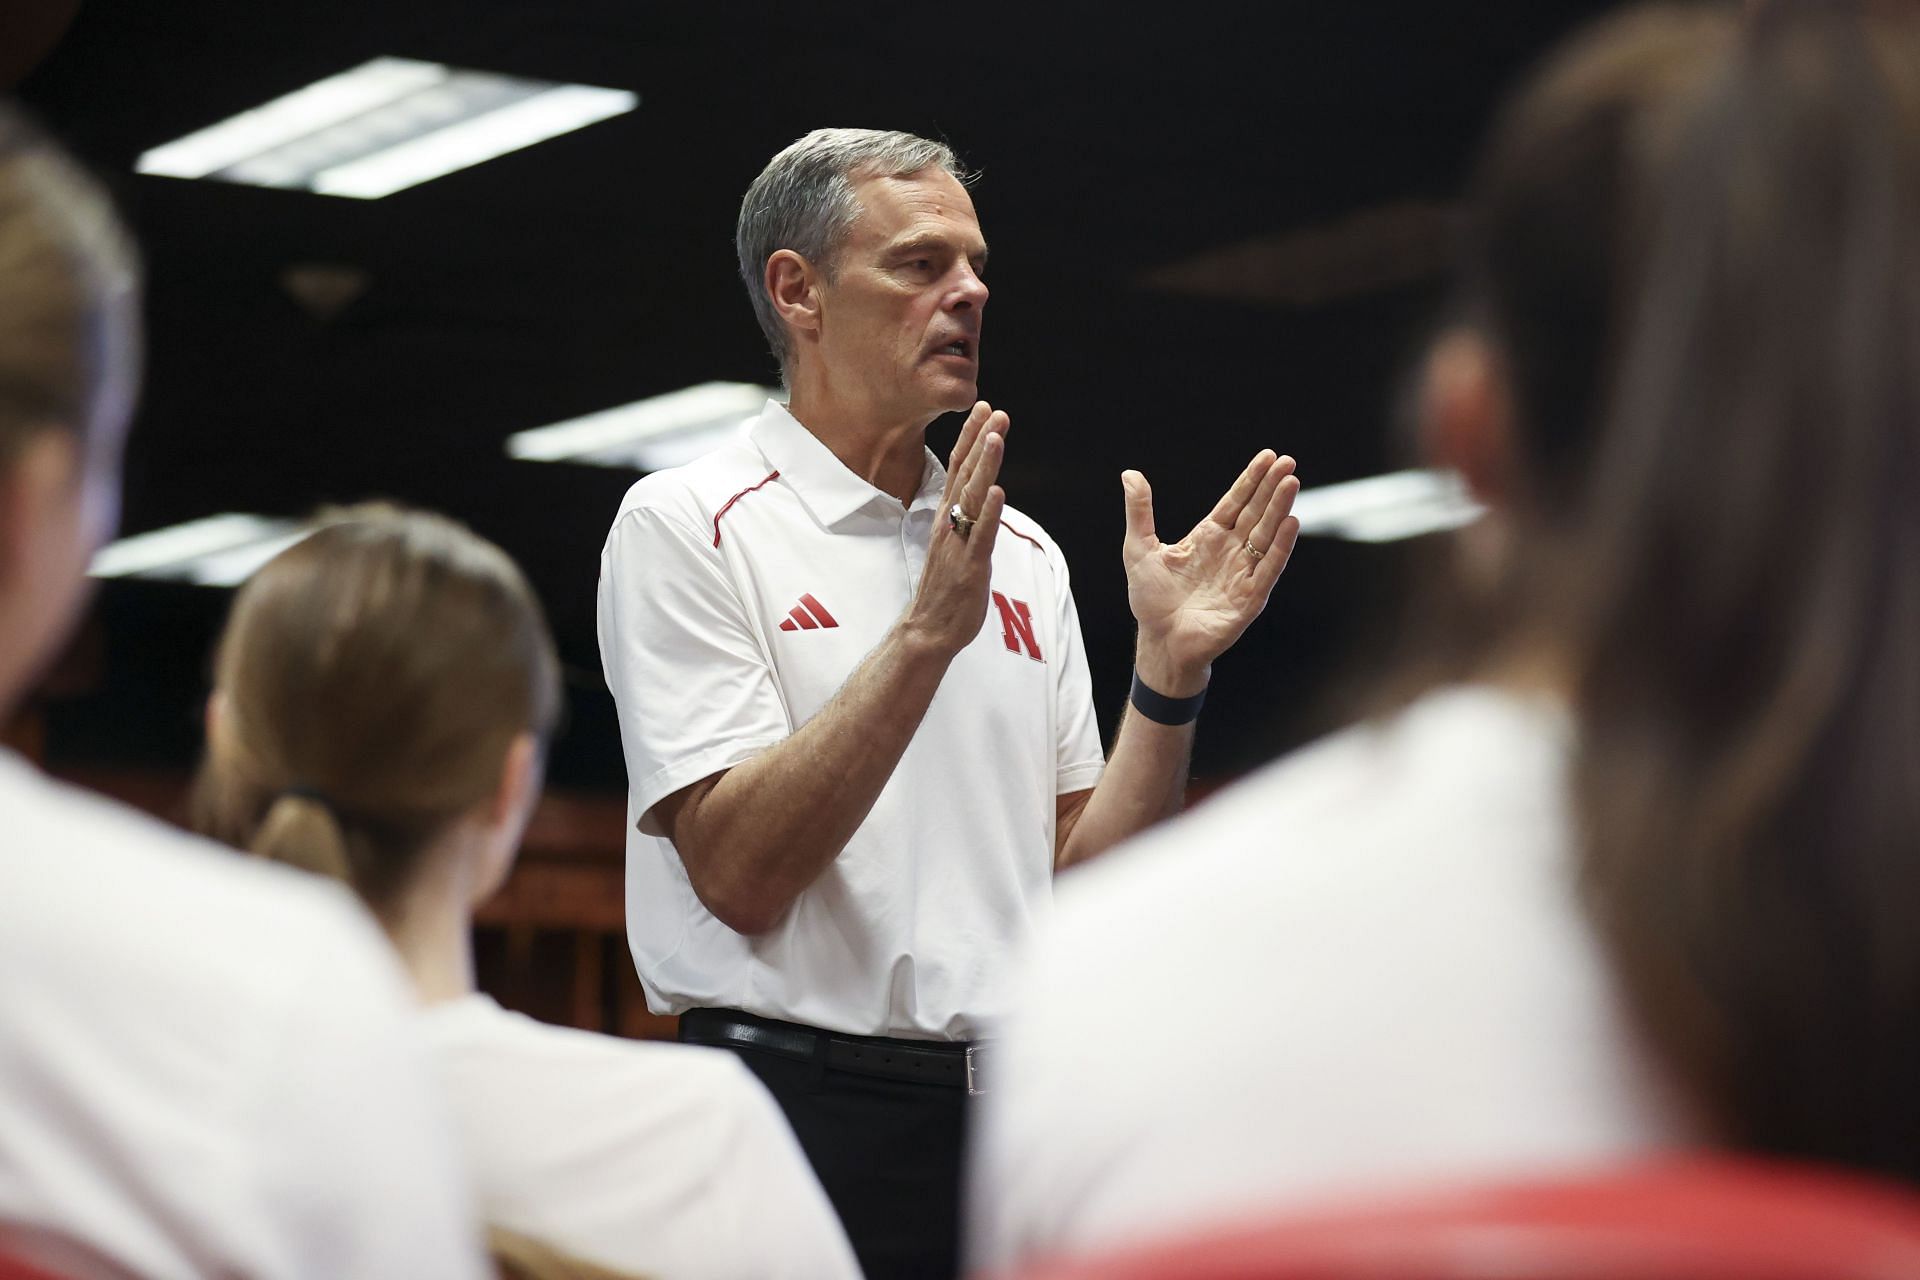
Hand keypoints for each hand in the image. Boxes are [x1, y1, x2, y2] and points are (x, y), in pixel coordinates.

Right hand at [904, 401, 1009, 657]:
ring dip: (985, 465)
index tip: (985, 408)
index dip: (972, 436)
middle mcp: (950, 523)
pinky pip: (980, 534)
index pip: (959, 467)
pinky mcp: (970, 565)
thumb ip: (965, 516)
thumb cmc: (945, 588)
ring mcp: (959, 542)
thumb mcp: (955, 542)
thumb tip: (979, 494)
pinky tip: (998, 490)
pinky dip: (989, 512)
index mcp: (948, 516)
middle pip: (965, 473)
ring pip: (972, 497)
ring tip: (996, 436)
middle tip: (995, 410)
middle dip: (981, 439)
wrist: (929, 628)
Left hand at [1122, 450, 1300, 693]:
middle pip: (1256, 512)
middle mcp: (1231, 551)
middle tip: (1288, 462)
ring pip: (1266, 534)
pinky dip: (1280, 547)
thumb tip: (1130, 474)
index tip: (1269, 456)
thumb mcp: (1139, 549)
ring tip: (1291, 483)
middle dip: (1272, 487)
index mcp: (1208, 537)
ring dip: (1280, 509)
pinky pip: (1269, 568)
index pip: (1236, 501)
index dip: (1251, 479)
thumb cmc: (1150, 600)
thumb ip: (1139, 512)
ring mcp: (1243, 573)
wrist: (1160, 642)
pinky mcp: (1250, 597)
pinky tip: (1290, 523)